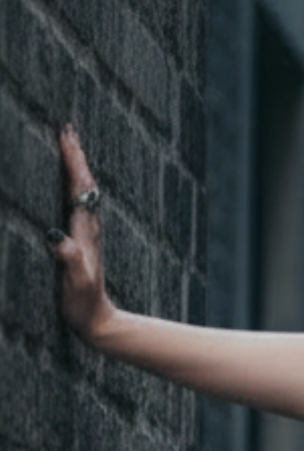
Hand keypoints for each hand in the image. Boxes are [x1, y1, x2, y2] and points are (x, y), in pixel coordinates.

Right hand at [47, 125, 113, 341]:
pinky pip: (79, 205)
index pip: (80, 189)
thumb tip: (56, 236)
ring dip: (77, 167)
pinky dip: (75, 186)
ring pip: (84, 192)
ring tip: (69, 144)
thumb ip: (68, 259)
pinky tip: (71, 183)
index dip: (73, 162)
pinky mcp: (83, 243)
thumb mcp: (75, 282)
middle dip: (76, 155)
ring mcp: (87, 235)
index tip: (65, 135)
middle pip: (84, 184)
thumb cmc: (84, 305)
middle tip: (67, 127)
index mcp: (85, 232)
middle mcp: (89, 229)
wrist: (99, 323)